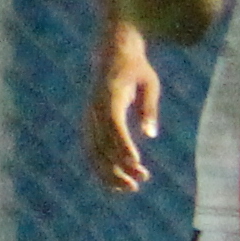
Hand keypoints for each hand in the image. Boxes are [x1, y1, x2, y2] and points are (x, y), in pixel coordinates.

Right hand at [82, 21, 160, 194]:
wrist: (112, 51)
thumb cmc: (136, 67)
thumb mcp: (150, 82)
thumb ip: (149, 107)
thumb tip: (150, 134)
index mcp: (109, 95)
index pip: (115, 125)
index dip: (124, 146)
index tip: (136, 163)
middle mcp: (95, 108)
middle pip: (102, 143)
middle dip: (119, 165)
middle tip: (139, 182)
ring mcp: (89, 116)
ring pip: (94, 150)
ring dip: (109, 172)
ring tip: (130, 188)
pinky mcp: (89, 123)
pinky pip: (92, 149)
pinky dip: (102, 167)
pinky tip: (116, 182)